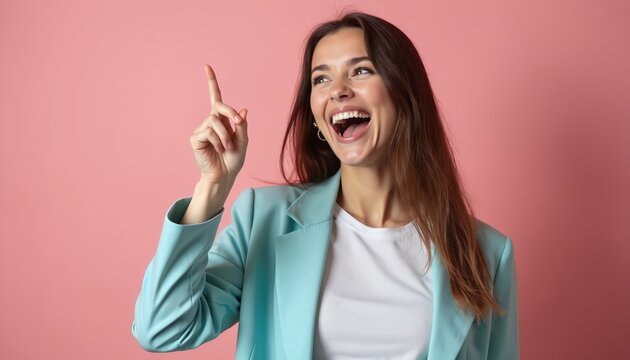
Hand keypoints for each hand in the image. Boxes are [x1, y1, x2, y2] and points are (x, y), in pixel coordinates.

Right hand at [190, 65, 247, 183]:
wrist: (224, 176)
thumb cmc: (233, 160)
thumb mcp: (243, 141)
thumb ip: (242, 126)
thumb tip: (243, 110)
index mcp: (222, 120)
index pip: (216, 98)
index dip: (212, 82)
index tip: (207, 67)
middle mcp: (210, 122)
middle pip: (218, 105)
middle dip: (230, 111)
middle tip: (237, 123)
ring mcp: (202, 130)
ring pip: (214, 121)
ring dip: (225, 135)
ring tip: (227, 148)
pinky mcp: (196, 138)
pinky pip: (208, 132)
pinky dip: (217, 141)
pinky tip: (218, 150)